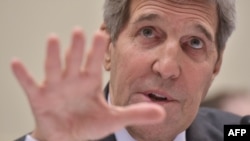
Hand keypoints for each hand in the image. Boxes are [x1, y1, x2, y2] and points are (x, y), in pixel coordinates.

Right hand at [11, 27, 164, 140]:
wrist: (69, 139)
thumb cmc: (89, 124)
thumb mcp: (114, 118)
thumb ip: (137, 113)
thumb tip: (162, 112)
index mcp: (90, 82)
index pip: (95, 63)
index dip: (99, 51)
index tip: (103, 34)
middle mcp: (72, 81)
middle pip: (75, 61)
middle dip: (77, 48)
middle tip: (80, 31)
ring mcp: (55, 88)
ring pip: (54, 68)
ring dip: (53, 55)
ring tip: (54, 39)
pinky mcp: (40, 98)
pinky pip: (30, 85)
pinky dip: (23, 75)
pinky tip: (16, 63)